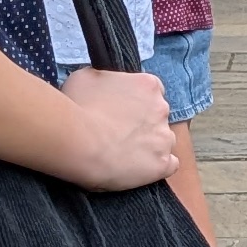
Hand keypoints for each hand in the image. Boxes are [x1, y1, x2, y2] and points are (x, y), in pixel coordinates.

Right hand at [60, 68, 178, 191]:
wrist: (77, 141)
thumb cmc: (76, 107)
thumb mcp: (86, 77)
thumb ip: (104, 78)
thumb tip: (102, 83)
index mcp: (148, 85)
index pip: (152, 92)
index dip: (137, 104)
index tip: (123, 113)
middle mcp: (162, 109)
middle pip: (159, 117)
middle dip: (142, 124)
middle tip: (118, 134)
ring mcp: (164, 138)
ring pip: (164, 141)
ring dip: (150, 146)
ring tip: (124, 155)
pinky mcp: (162, 164)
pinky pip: (170, 165)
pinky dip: (157, 167)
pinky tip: (139, 169)